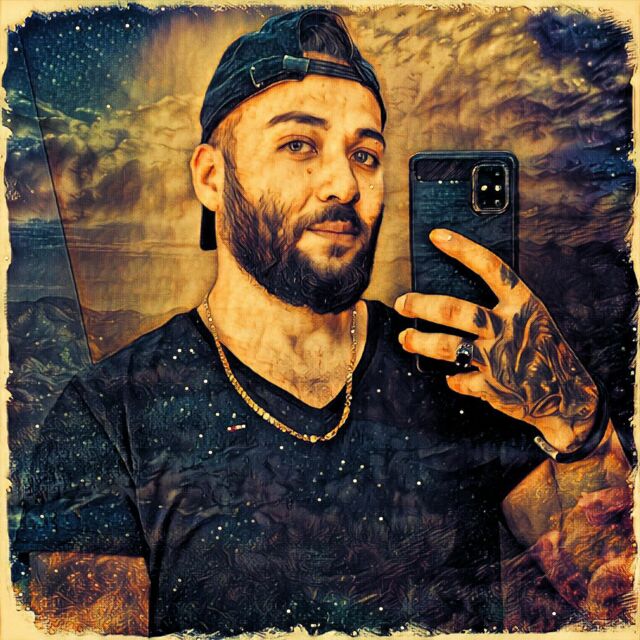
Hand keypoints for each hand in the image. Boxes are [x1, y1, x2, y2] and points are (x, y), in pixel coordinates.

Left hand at [394, 228, 598, 452]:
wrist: (568, 397)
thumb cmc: (546, 352)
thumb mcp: (534, 320)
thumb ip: (502, 309)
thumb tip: (460, 304)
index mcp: (522, 304)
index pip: (490, 268)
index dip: (462, 249)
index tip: (436, 236)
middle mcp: (508, 327)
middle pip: (454, 310)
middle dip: (422, 305)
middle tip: (402, 303)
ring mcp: (498, 357)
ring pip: (448, 345)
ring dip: (421, 342)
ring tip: (405, 338)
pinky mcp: (491, 385)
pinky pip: (460, 380)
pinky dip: (454, 379)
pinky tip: (451, 377)